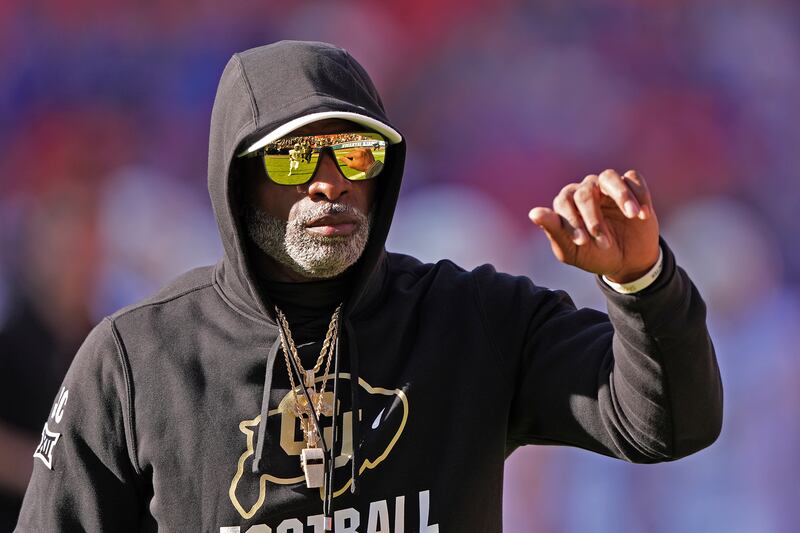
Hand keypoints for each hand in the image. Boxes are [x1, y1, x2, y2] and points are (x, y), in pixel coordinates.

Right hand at [338, 148, 374, 171]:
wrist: (371, 167)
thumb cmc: (361, 167)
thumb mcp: (352, 165)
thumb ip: (345, 161)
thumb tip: (340, 158)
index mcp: (357, 153)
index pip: (349, 154)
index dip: (348, 158)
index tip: (350, 161)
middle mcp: (361, 150)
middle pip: (353, 152)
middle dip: (353, 156)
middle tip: (356, 161)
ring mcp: (365, 149)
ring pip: (357, 150)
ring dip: (357, 153)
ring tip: (360, 159)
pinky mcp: (368, 149)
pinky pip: (362, 149)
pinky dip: (361, 152)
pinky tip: (363, 157)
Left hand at [528, 169, 659, 282]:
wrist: (627, 262)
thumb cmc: (594, 255)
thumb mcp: (572, 251)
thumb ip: (554, 231)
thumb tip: (533, 213)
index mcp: (567, 203)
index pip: (564, 202)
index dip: (572, 221)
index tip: (583, 242)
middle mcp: (585, 189)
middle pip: (585, 191)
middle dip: (594, 218)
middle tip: (604, 243)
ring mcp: (608, 187)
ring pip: (609, 177)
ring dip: (621, 196)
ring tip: (631, 215)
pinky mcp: (632, 187)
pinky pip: (634, 179)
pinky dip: (639, 194)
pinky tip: (642, 215)